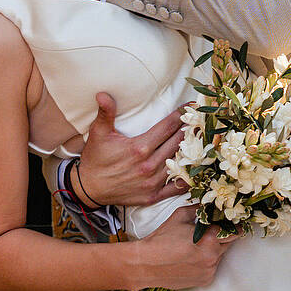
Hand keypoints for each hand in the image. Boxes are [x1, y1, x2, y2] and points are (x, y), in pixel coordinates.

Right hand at [76, 93, 190, 207]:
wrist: (88, 189)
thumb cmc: (95, 159)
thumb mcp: (99, 133)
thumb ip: (105, 113)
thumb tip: (103, 94)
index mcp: (139, 148)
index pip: (168, 127)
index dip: (181, 115)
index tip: (191, 106)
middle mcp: (149, 165)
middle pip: (177, 143)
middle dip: (190, 130)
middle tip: (200, 120)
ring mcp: (152, 182)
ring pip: (180, 163)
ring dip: (191, 151)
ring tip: (201, 140)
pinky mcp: (153, 196)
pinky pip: (176, 188)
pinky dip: (187, 178)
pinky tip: (195, 169)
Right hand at [123, 208, 235, 290]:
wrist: (146, 264)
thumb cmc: (161, 239)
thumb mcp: (180, 216)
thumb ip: (199, 209)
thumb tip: (210, 205)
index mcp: (210, 239)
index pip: (233, 230)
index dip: (231, 225)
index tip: (231, 222)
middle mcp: (212, 256)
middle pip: (228, 243)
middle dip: (222, 237)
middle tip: (209, 233)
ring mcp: (209, 270)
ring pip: (220, 256)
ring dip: (213, 250)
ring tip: (195, 247)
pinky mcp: (205, 280)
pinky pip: (212, 268)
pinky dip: (206, 263)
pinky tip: (192, 259)